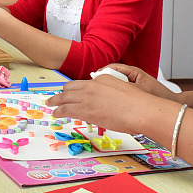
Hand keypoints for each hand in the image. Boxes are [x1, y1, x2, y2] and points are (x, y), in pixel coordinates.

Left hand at [45, 75, 176, 135]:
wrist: (142, 110)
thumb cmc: (139, 104)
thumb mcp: (125, 90)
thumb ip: (113, 92)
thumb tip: (108, 100)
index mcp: (103, 79)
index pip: (83, 82)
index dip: (74, 88)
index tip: (71, 92)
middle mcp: (93, 86)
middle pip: (70, 88)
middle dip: (62, 93)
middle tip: (55, 97)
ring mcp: (88, 97)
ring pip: (65, 98)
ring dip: (56, 101)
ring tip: (50, 104)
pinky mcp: (85, 110)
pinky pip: (66, 109)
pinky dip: (59, 111)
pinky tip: (55, 113)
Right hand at [97, 63, 177, 99]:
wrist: (171, 103)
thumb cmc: (158, 96)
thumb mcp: (138, 90)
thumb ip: (122, 87)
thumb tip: (107, 84)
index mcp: (133, 71)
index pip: (113, 67)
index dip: (102, 73)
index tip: (94, 79)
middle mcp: (132, 75)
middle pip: (112, 75)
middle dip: (104, 81)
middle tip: (96, 88)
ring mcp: (132, 83)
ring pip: (116, 83)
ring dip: (109, 89)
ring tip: (103, 96)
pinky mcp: (133, 90)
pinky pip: (120, 90)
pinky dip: (115, 94)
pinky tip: (111, 102)